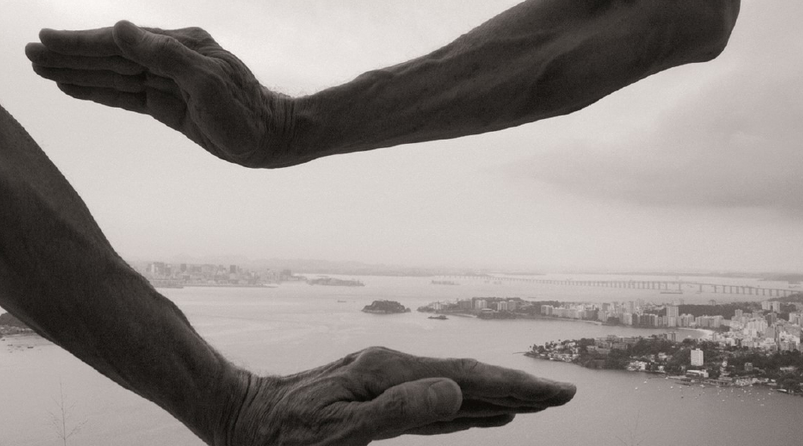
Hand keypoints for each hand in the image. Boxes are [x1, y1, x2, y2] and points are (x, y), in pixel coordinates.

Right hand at [26, 20, 293, 167]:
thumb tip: (120, 27)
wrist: (270, 138)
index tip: (45, 39)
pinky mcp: (165, 104)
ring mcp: (165, 81)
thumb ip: (163, 54)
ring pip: (111, 74)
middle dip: (69, 54)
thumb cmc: (245, 111)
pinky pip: (123, 94)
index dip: (80, 42)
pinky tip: (73, 87)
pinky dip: (96, 90)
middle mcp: (168, 58)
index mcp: (177, 46)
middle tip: (29, 52)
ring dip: (76, 71)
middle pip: (108, 55)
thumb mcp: (206, 82)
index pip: (118, 42)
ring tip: (41, 68)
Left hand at [225, 346, 575, 445]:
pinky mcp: (373, 393)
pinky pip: (430, 402)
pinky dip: (462, 407)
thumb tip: (457, 391)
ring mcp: (382, 379)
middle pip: (466, 377)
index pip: (466, 379)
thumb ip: (398, 412)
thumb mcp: (339, 430)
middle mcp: (390, 369)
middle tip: (563, 396)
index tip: (557, 394)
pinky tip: (476, 411)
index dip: (515, 388)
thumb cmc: (283, 434)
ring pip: (451, 388)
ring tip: (531, 403)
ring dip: (494, 396)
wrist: (239, 414)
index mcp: (388, 373)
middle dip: (515, 388)